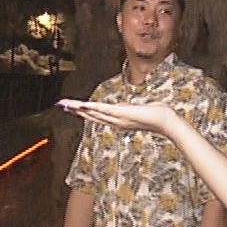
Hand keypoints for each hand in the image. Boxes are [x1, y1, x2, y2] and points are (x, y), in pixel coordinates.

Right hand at [58, 98, 176, 134]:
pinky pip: (103, 109)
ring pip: (94, 112)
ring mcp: (118, 118)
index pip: (96, 115)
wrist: (165, 120)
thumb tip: (121, 106)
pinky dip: (91, 108)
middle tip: (61, 105)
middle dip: (75, 110)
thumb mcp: (136, 110)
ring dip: (79, 108)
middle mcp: (115, 121)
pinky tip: (82, 105)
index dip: (82, 112)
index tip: (71, 108)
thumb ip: (127, 109)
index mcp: (117, 120)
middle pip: (91, 115)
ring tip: (66, 104)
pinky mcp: (121, 113)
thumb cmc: (155, 114)